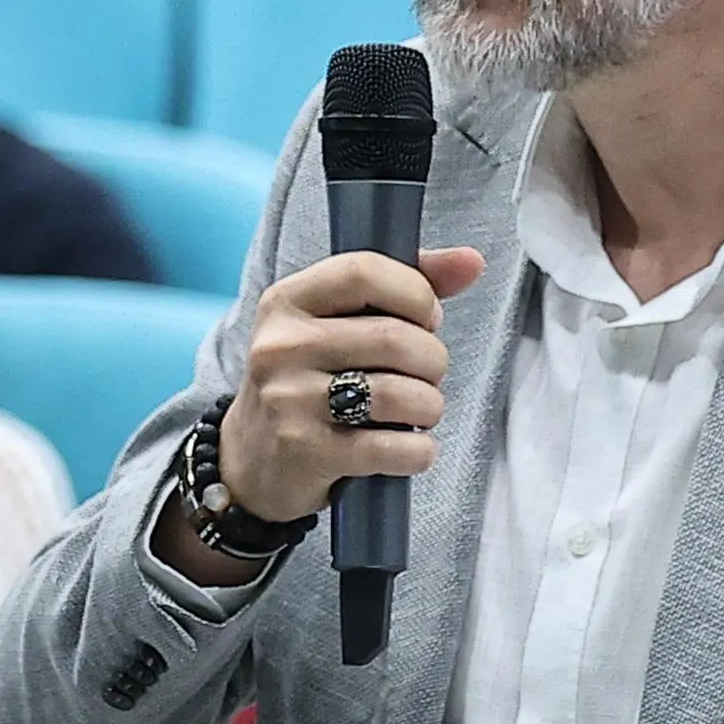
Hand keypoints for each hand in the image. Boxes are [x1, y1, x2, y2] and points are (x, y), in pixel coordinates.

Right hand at [207, 242, 487, 533]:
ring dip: (429, 406)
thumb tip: (472, 261)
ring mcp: (289, 400)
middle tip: (425, 374)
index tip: (425, 318)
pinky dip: (419, 451)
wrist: (252, 462)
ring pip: (401, 394)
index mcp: (286, 301)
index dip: (415, 293)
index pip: (364, 272)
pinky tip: (409, 448)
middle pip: (395, 338)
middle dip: (432, 360)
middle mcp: (281, 346)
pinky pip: (394, 448)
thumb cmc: (310, 381)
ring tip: (418, 411)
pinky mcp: (306, 452)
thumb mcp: (337, 324)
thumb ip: (405, 284)